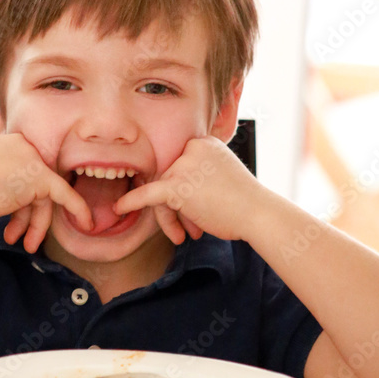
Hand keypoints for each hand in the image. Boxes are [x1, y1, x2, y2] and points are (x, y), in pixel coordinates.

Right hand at [0, 129, 91, 252]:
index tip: (20, 218)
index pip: (26, 172)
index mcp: (10, 143)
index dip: (23, 199)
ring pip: (44, 196)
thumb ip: (5, 180)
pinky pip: (66, 195)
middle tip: (21, 238)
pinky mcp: (41, 175)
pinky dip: (78, 210)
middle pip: (35, 185)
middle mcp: (24, 146)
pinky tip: (87, 224)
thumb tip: (21, 201)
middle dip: (28, 214)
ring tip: (25, 244)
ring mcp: (33, 159)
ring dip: (34, 223)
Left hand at [113, 134, 258, 244]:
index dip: (181, 191)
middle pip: (168, 178)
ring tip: (187, 234)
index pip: (178, 166)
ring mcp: (184, 165)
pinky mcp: (177, 185)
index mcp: (204, 143)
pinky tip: (119, 208)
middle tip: (188, 229)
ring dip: (171, 217)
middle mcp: (192, 148)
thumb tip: (174, 189)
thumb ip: (200, 175)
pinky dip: (132, 202)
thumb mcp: (222, 177)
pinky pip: (147, 194)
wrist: (259, 214)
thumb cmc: (245, 203)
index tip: (192, 210)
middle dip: (175, 208)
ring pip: (161, 192)